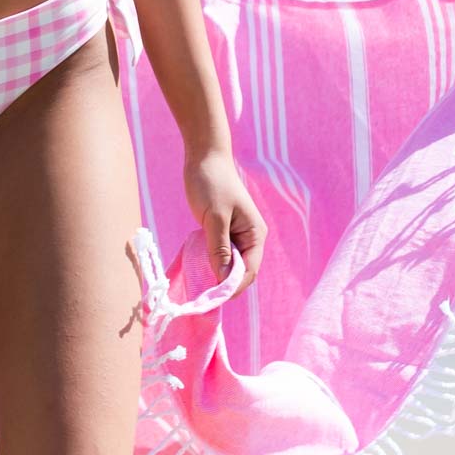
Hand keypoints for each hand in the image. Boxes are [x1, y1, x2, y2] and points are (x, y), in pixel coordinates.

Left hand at [182, 147, 267, 295]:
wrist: (204, 156)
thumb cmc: (211, 183)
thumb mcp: (214, 217)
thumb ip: (218, 248)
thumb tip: (223, 280)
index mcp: (255, 235)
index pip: (248, 271)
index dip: (232, 287)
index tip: (212, 298)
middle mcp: (250, 237)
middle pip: (241, 271)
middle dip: (225, 283)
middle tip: (203, 293)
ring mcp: (237, 233)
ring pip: (230, 263)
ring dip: (217, 273)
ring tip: (200, 283)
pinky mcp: (224, 229)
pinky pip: (221, 252)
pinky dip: (212, 260)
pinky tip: (198, 265)